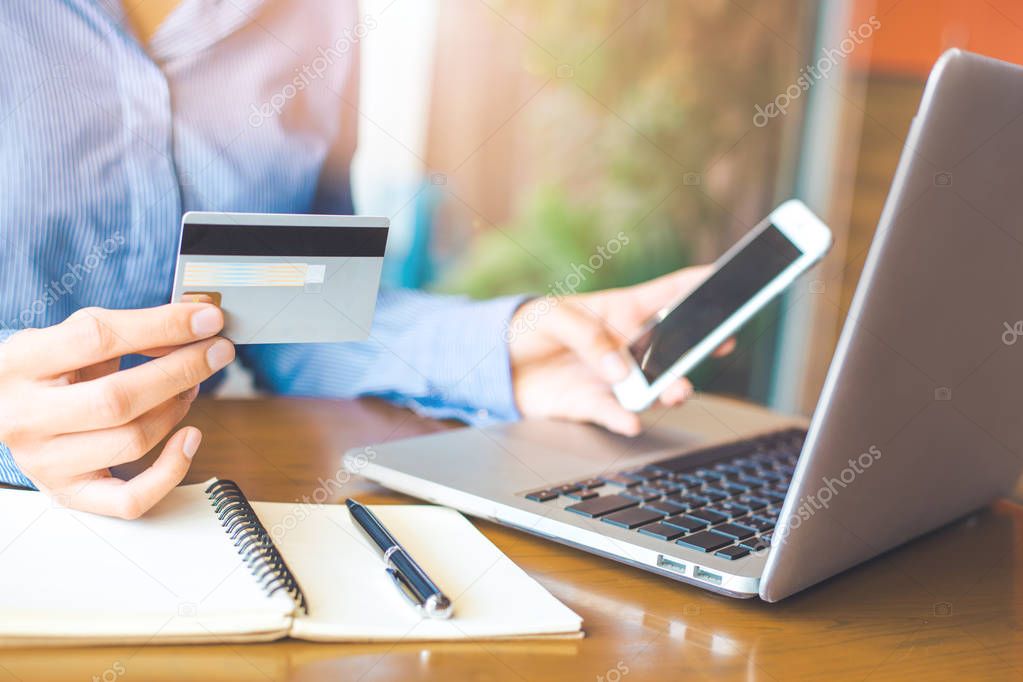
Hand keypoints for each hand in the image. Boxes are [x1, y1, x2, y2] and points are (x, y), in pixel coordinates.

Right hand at [0, 304, 234, 517]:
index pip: (97, 339)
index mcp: (23, 363)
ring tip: (192, 386)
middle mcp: (27, 416)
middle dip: (181, 371)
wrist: (2, 409)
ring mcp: (46, 462)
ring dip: (177, 409)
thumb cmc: (49, 369)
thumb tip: (196, 324)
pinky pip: (130, 500)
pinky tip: (190, 438)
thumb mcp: (74, 335)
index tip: (207, 319)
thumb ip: (130, 328)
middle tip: (218, 351)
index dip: (161, 327)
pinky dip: (172, 471)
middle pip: (119, 399)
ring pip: (131, 442)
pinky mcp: (69, 494)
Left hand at [508, 266, 733, 435]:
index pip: (670, 294)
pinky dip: (623, 419)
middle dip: (699, 346)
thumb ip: (587, 336)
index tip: (729, 281)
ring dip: (668, 389)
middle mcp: (625, 346)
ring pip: (652, 386)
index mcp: (622, 311)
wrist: (494, 366)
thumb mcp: (553, 316)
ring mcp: (613, 378)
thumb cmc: (526, 327)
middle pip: (673, 346)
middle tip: (719, 345)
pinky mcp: (592, 405)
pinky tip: (631, 420)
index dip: (701, 285)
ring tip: (676, 392)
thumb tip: (618, 368)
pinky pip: (615, 414)